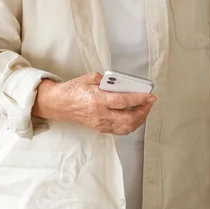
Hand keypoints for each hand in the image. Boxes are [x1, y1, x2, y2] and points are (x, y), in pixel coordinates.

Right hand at [33, 73, 155, 134]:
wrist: (59, 104)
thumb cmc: (73, 90)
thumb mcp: (90, 78)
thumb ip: (108, 81)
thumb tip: (122, 85)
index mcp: (97, 100)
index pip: (123, 102)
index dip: (139, 100)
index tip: (150, 96)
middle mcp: (100, 114)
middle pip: (128, 119)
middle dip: (143, 112)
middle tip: (149, 103)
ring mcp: (100, 124)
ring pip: (126, 128)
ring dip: (139, 120)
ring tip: (143, 110)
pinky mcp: (100, 128)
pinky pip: (120, 130)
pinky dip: (130, 124)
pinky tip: (133, 116)